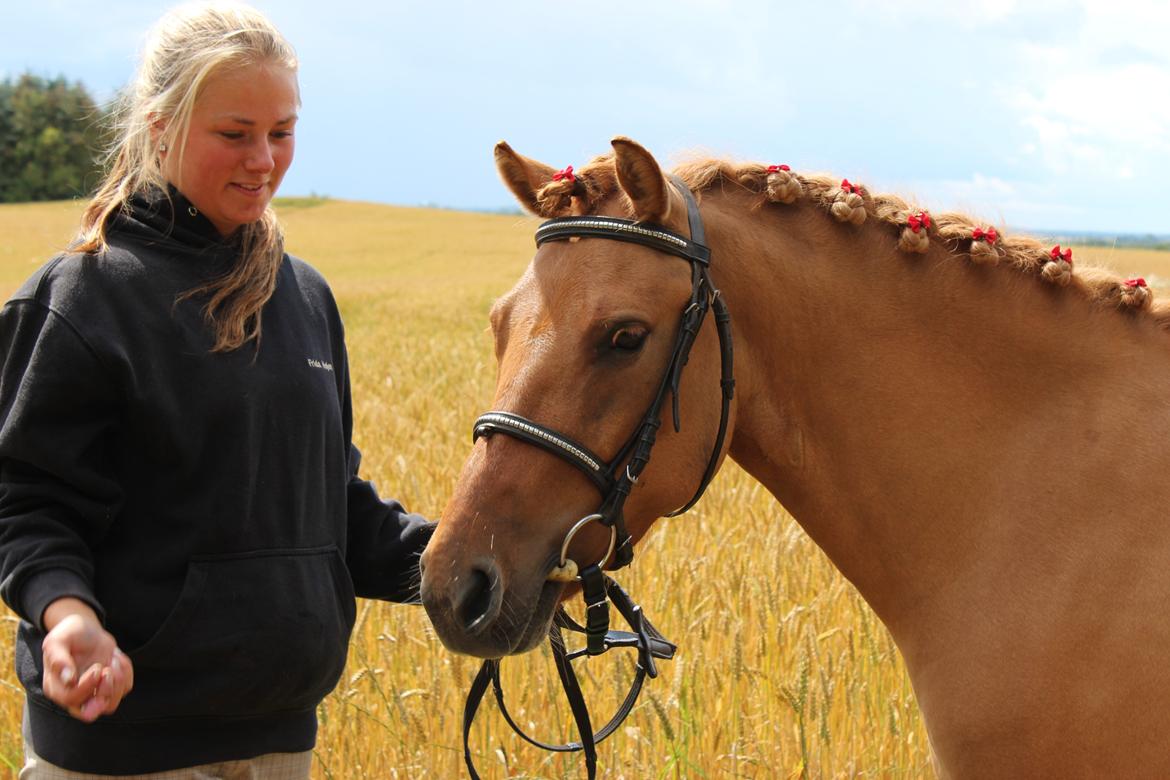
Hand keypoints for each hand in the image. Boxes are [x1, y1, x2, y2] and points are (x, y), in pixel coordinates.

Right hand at [41, 598, 133, 721]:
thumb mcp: (57, 640)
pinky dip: (126, 671)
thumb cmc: (69, 635)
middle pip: (90, 712)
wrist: (86, 629)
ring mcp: (93, 693)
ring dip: (117, 682)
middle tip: (107, 671)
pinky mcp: (110, 686)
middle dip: (105, 692)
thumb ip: (58, 658)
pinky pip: (125, 688)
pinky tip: (115, 657)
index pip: (71, 700)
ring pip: (110, 705)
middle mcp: (74, 695)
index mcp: (56, 687)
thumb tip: (68, 679)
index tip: (97, 667)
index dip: (87, 686)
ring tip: (111, 660)